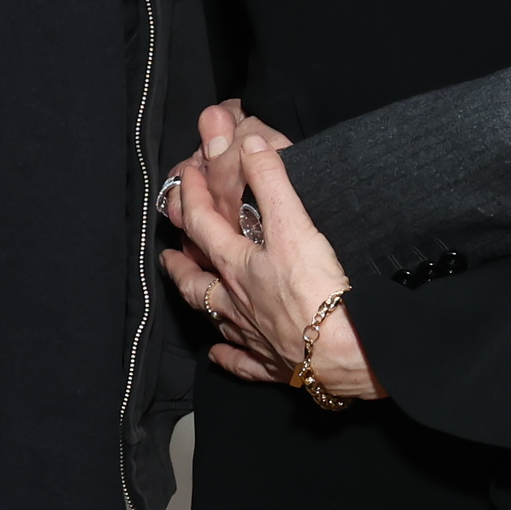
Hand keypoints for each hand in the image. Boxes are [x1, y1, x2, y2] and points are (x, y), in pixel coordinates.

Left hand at [160, 125, 377, 401]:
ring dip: (197, 302)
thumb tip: (252, 146)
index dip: (193, 198)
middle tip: (168, 253)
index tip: (187, 179)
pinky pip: (240, 361)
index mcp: (238, 266)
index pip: (204, 225)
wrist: (343, 351)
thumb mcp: (295, 226)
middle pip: (196, 279)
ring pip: (213, 317)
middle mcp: (237, 302)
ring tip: (187, 292)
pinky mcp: (272, 363)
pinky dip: (226, 356)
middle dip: (180, 262)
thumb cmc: (317, 291)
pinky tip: (218, 353)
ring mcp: (251, 335)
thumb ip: (272, 183)